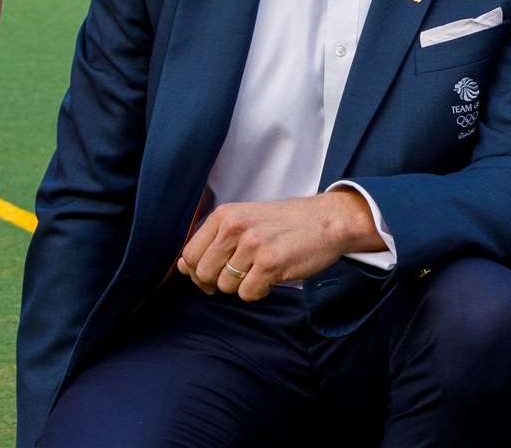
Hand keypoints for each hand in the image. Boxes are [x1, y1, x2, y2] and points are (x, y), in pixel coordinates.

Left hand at [178, 191, 376, 301]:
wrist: (327, 220)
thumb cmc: (284, 224)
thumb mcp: (245, 220)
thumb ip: (213, 241)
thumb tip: (183, 267)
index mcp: (225, 215)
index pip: (189, 255)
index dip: (197, 273)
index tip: (214, 274)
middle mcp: (235, 228)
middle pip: (204, 274)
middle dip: (220, 281)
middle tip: (242, 273)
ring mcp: (253, 245)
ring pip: (226, 286)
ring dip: (243, 285)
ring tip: (262, 268)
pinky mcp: (271, 263)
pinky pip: (248, 294)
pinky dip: (260, 291)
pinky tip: (273, 275)